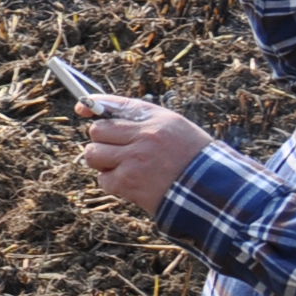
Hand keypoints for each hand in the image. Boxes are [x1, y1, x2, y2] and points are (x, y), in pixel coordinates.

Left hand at [84, 101, 212, 215]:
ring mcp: (134, 160)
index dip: (94, 105)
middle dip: (102, 141)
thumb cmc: (190, 158)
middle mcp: (145, 136)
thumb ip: (140, 119)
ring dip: (102, 162)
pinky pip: (102, 179)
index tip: (83, 108)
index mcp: (157, 120)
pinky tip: (132, 182)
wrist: (211, 190)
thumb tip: (97, 111)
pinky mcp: (128, 182)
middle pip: (97, 131)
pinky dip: (112, 182)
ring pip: (93, 154)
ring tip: (124, 166)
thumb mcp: (173, 128)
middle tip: (119, 150)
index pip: (116, 105)